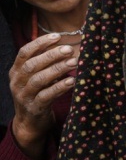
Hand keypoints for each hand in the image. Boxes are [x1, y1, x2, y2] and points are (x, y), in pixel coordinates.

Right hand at [9, 34, 77, 159]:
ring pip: (39, 79)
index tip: (57, 36)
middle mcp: (17, 82)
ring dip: (58, 69)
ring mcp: (24, 95)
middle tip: (69, 49)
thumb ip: (45, 63)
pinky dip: (60, 87)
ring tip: (74, 62)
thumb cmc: (38, 94)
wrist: (30, 123)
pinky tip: (72, 81)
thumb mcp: (37, 76)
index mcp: (16, 71)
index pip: (25, 52)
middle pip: (32, 64)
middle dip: (51, 55)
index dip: (40, 43)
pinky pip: (47, 96)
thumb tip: (66, 45)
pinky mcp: (34, 108)